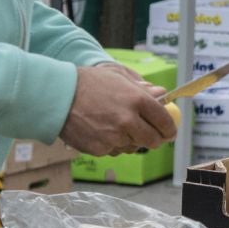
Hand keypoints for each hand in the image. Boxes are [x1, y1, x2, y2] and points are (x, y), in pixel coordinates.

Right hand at [59, 64, 176, 156]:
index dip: (170, 128)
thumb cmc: (88, 82)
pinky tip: (102, 130)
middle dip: (156, 139)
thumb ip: (142, 88)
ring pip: (133, 147)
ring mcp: (114, 137)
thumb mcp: (118, 77)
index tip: (170, 131)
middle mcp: (128, 121)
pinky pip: (115, 151)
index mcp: (137, 100)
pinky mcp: (100, 149)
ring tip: (116, 125)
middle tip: (153, 136)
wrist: (58, 96)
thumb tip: (162, 94)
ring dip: (131, 140)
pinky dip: (113, 144)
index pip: (164, 121)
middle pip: (153, 140)